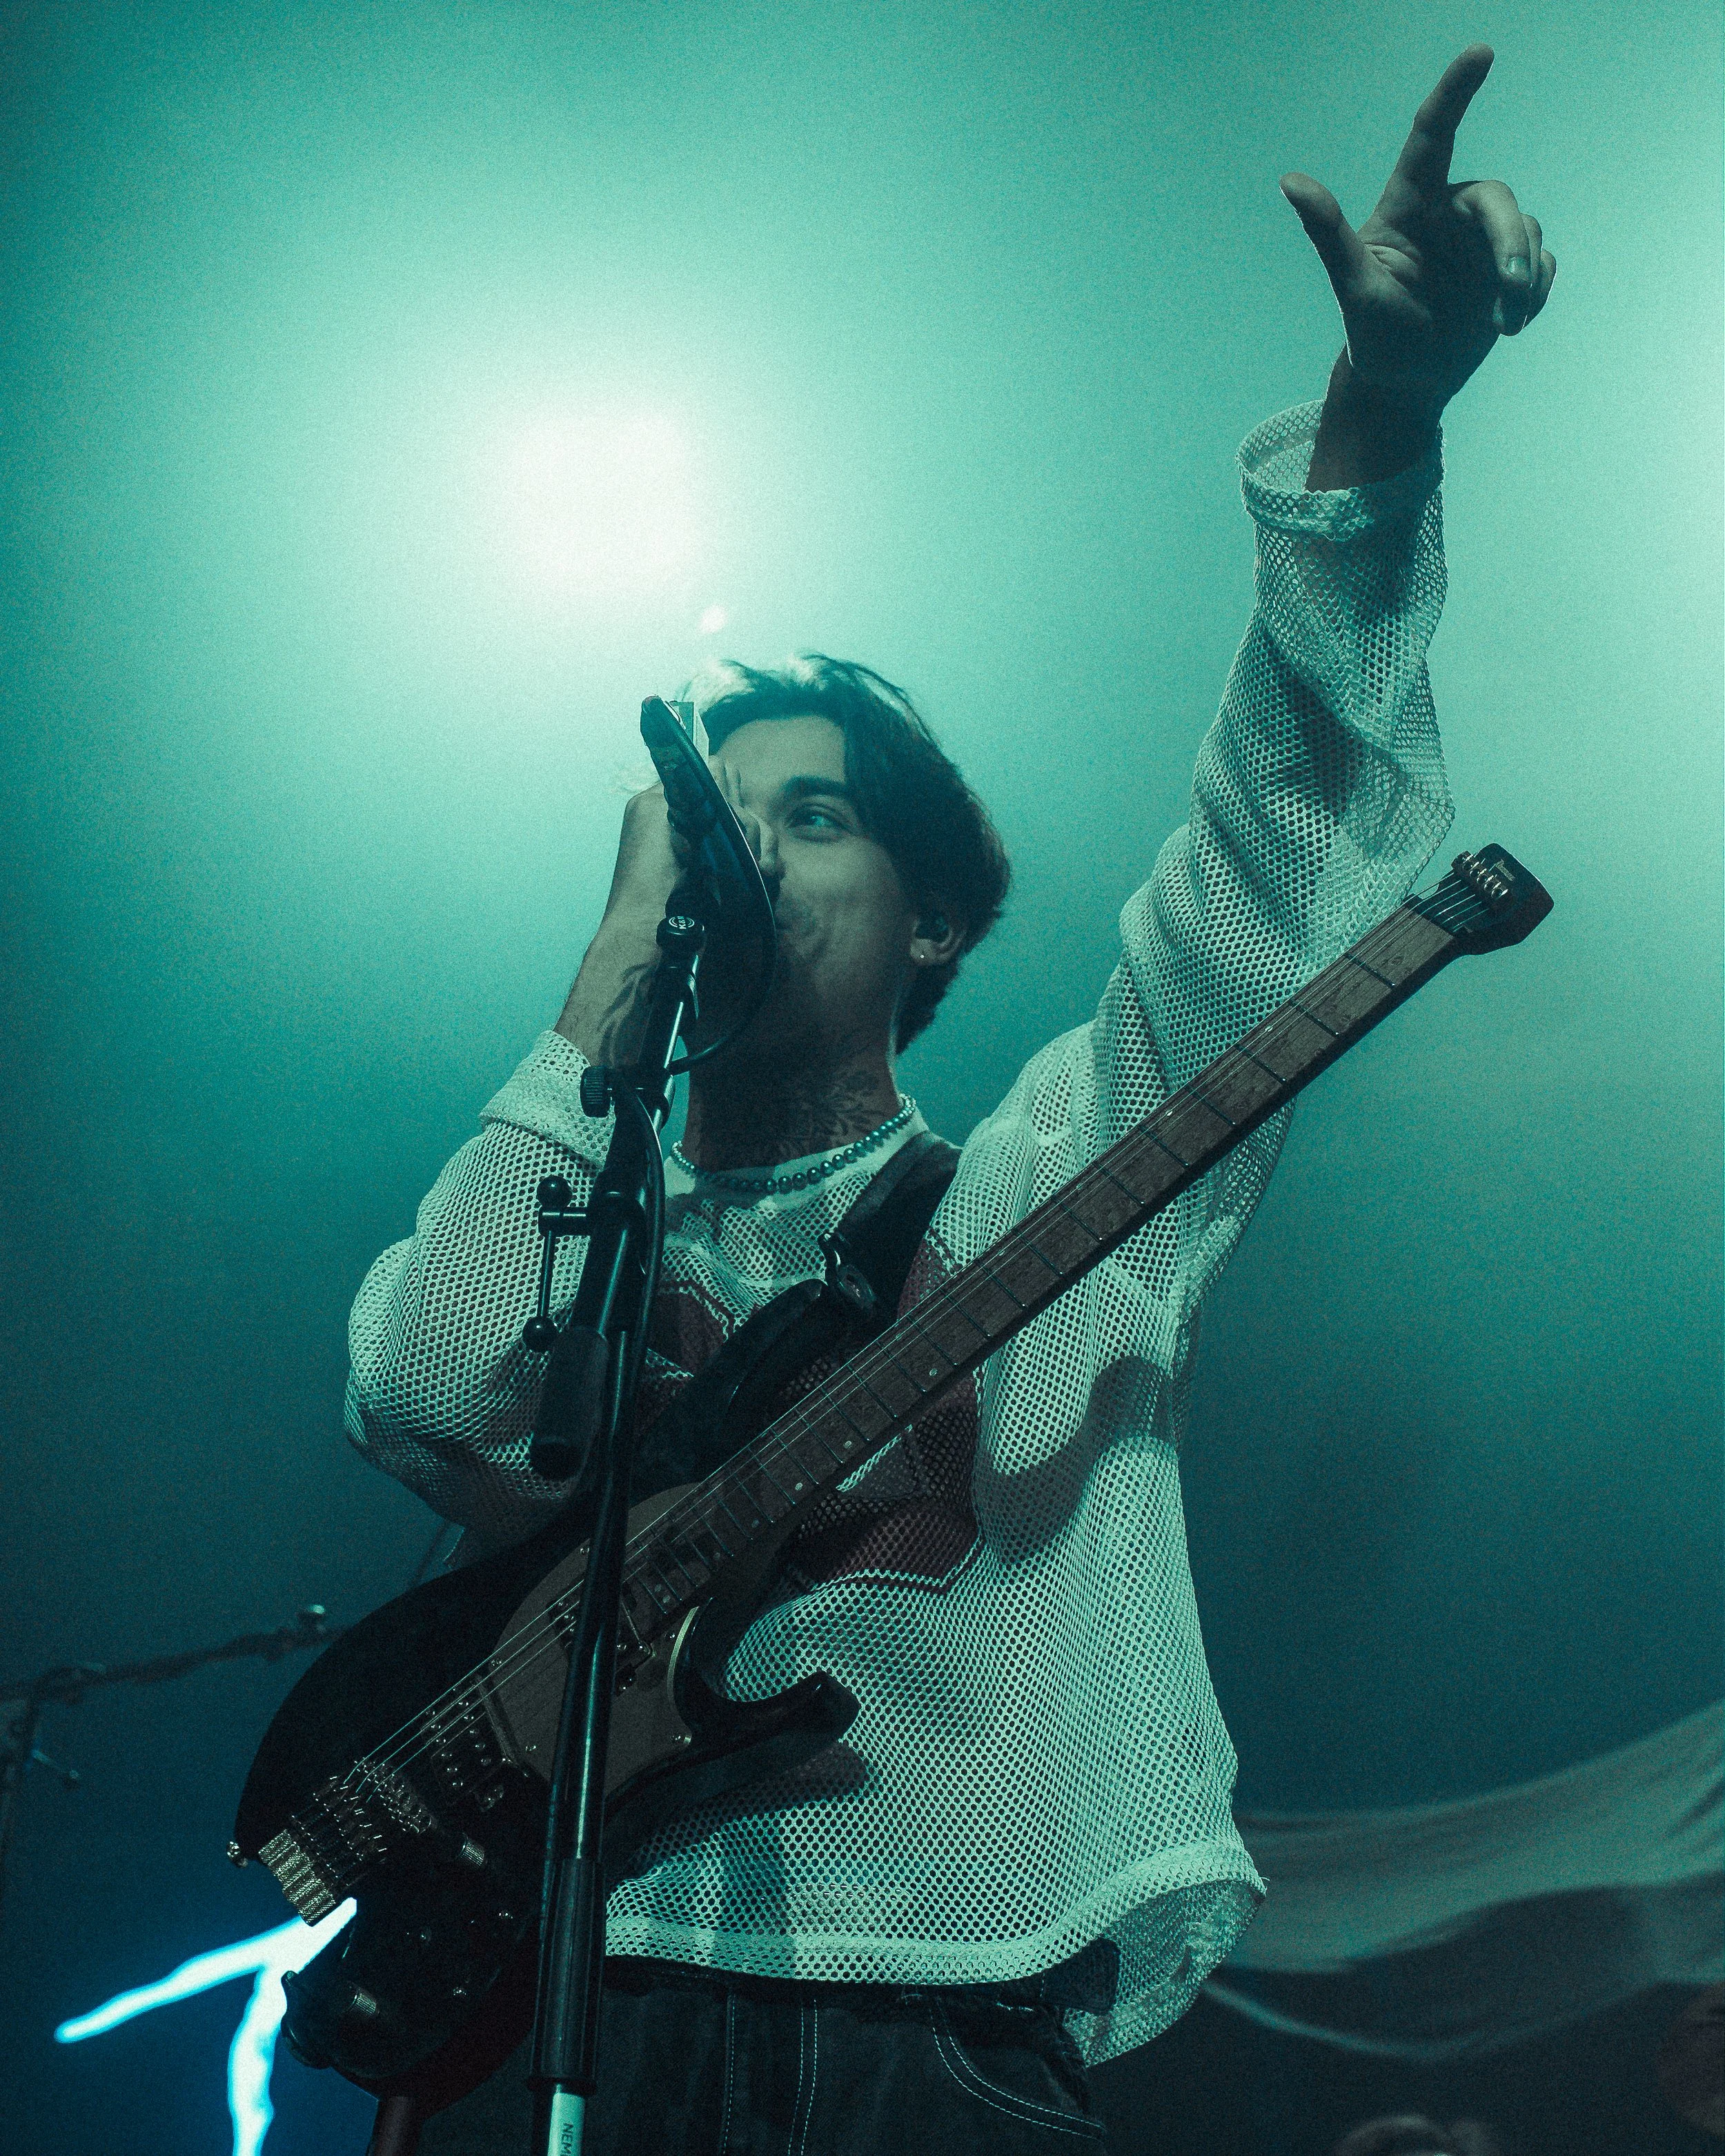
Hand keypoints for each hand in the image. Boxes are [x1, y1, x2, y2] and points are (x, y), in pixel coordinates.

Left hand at [1283, 45, 1555, 427]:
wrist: (1405, 385)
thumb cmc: (1373, 336)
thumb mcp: (1352, 287)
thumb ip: (1327, 232)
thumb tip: (1290, 181)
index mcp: (1410, 205)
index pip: (1433, 136)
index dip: (1456, 91)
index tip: (1481, 52)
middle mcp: (1450, 213)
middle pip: (1497, 199)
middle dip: (1510, 244)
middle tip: (1508, 293)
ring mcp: (1482, 242)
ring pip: (1528, 231)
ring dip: (1523, 280)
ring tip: (1503, 324)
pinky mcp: (1511, 270)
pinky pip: (1544, 262)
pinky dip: (1535, 292)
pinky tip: (1512, 321)